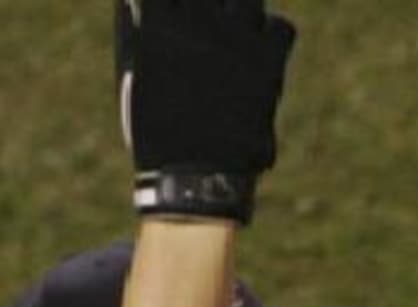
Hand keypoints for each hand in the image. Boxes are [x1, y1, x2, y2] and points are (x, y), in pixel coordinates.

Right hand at [117, 0, 297, 220]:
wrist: (194, 177)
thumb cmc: (156, 132)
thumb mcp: (137, 79)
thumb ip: (146, 37)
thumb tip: (152, 12)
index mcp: (157, 24)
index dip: (173, 2)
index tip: (173, 11)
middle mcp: (198, 21)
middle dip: (210, 2)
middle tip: (208, 20)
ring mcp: (236, 38)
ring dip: (242, 10)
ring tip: (234, 30)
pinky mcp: (267, 60)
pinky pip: (280, 27)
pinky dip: (272, 35)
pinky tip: (260, 50)